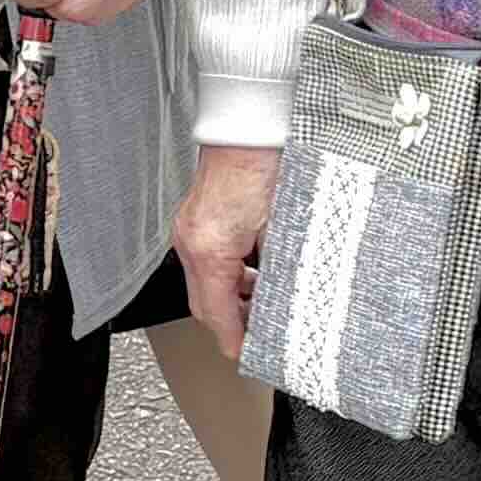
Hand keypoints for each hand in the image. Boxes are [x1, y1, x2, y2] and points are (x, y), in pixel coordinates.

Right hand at [174, 143, 276, 360]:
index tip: (246, 354)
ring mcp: (189, 229)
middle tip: (260, 334)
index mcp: (211, 249)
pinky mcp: (194, 219)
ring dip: (230, 298)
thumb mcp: (284, 227)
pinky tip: (253, 274)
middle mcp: (192, 241)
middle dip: (231, 323)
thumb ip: (280, 268)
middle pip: (203, 303)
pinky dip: (227, 275)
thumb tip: (291, 298)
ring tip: (264, 303)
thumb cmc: (265, 165)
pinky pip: (205, 261)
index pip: (216, 312)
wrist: (248, 126)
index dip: (233, 339)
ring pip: (203, 283)